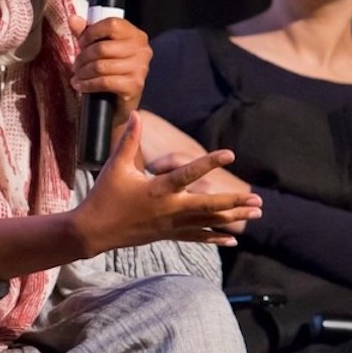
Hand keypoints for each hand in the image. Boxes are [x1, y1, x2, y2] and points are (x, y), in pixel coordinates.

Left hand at [70, 13, 151, 128]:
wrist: (119, 102)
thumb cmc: (111, 71)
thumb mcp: (98, 48)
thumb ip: (87, 33)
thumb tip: (73, 19)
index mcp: (136, 35)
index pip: (111, 24)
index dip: (91, 33)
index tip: (80, 43)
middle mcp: (142, 49)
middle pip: (102, 47)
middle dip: (83, 57)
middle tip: (75, 65)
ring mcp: (140, 68)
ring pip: (101, 66)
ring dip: (83, 72)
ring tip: (77, 76)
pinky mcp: (135, 85)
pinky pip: (104, 82)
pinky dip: (88, 85)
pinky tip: (81, 86)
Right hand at [73, 111, 261, 252]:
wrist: (93, 231)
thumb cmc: (104, 195)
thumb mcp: (116, 166)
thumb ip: (129, 140)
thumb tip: (136, 114)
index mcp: (158, 189)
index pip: (189, 174)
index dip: (210, 163)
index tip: (230, 154)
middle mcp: (169, 209)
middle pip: (209, 206)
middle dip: (235, 203)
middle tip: (258, 200)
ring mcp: (171, 225)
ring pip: (208, 222)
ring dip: (233, 218)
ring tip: (256, 214)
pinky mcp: (168, 235)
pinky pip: (197, 236)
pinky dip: (215, 237)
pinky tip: (232, 239)